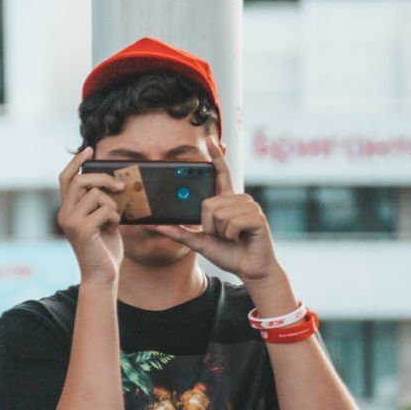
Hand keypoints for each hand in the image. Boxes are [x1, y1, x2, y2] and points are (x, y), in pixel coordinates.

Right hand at [57, 148, 123, 283]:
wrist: (103, 276)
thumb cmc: (105, 250)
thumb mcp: (103, 221)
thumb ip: (101, 203)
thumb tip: (112, 182)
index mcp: (67, 210)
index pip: (66, 178)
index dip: (76, 162)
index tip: (90, 150)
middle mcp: (64, 214)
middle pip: (80, 180)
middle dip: (103, 178)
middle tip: (120, 186)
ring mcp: (70, 221)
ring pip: (94, 194)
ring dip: (112, 204)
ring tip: (114, 220)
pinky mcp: (81, 229)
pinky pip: (103, 209)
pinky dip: (114, 217)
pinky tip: (112, 229)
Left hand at [144, 139, 286, 292]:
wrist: (250, 270)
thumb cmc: (228, 253)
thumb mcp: (198, 241)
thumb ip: (177, 231)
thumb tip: (153, 224)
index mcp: (226, 201)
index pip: (220, 173)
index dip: (215, 156)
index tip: (209, 139)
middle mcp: (238, 199)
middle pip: (207, 203)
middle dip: (208, 225)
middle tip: (221, 235)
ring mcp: (249, 206)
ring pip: (217, 213)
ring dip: (219, 232)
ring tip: (231, 237)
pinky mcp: (257, 217)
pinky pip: (230, 222)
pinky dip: (230, 235)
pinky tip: (240, 238)